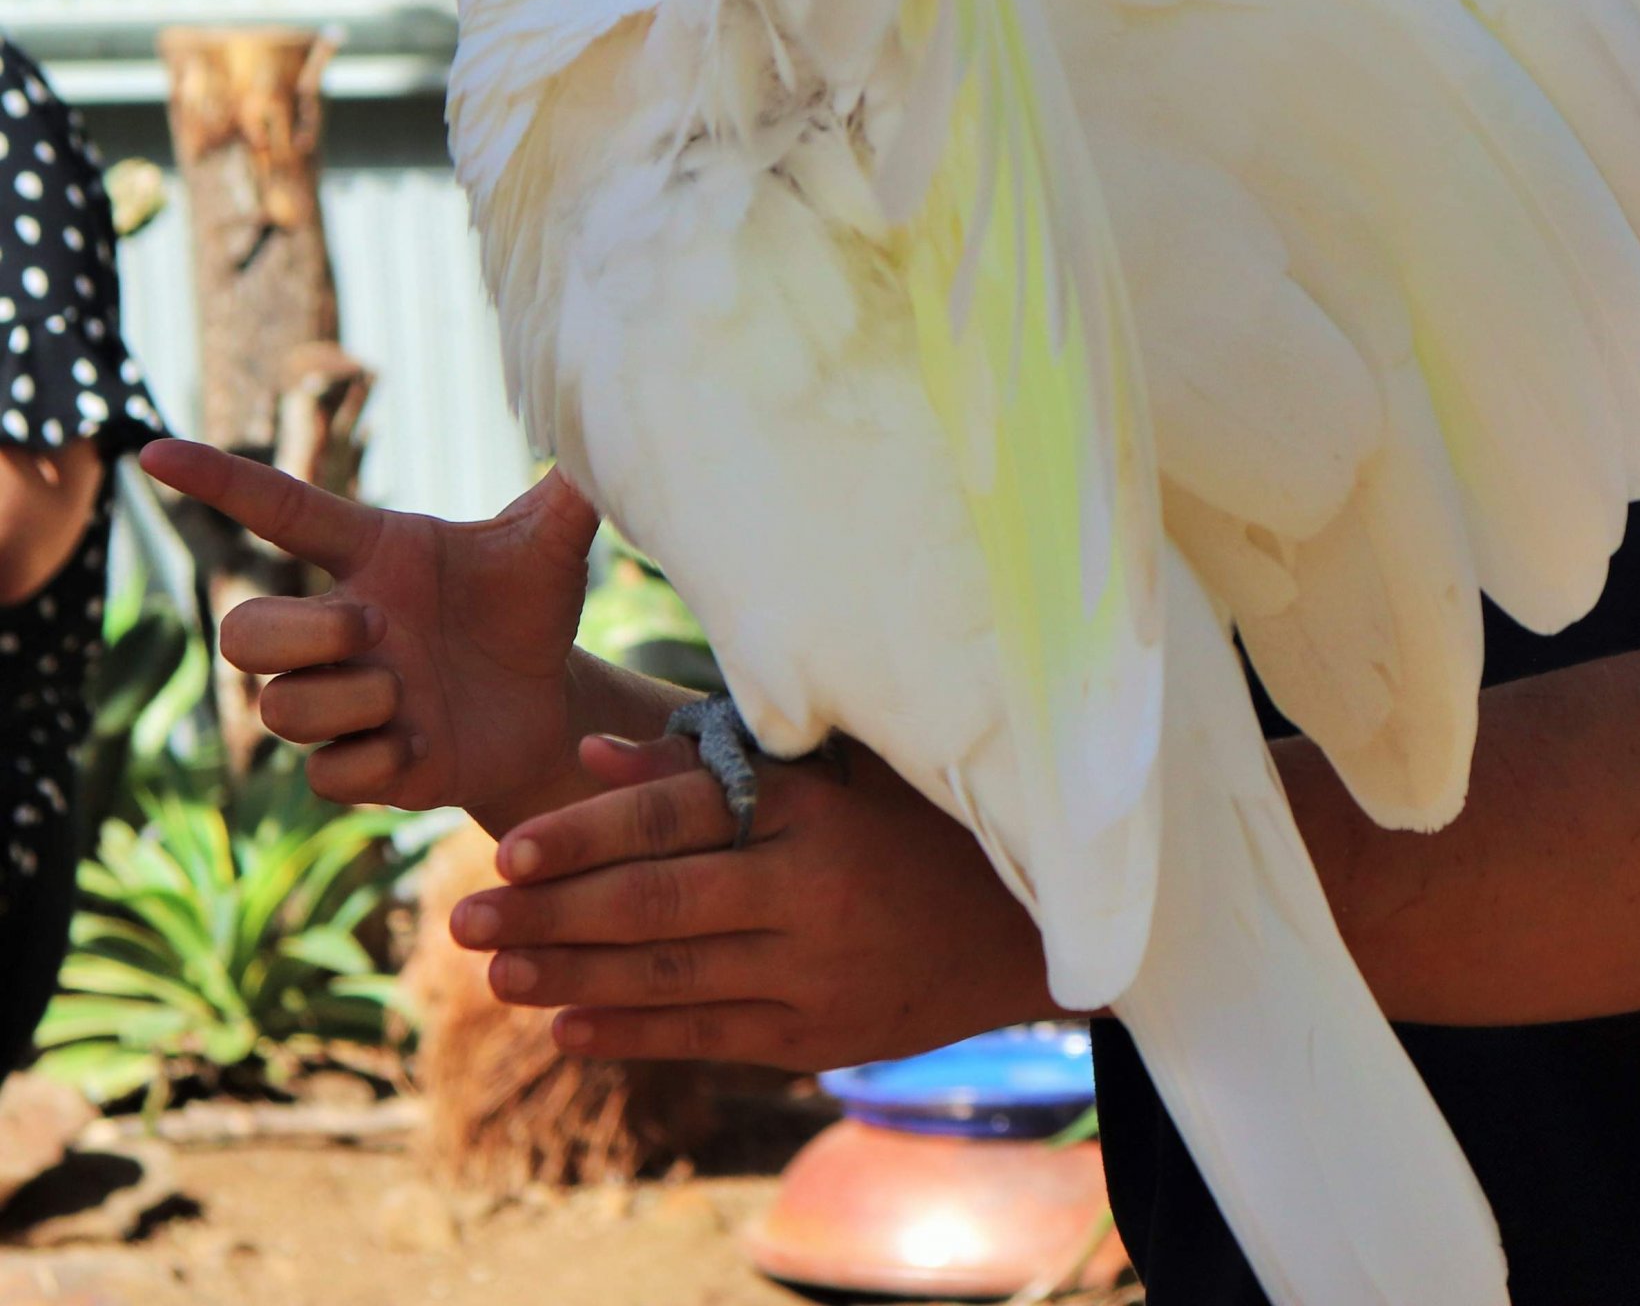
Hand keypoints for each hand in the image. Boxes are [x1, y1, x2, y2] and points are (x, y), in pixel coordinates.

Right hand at [140, 440, 606, 818]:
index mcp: (375, 559)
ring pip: (277, 706)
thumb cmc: (531, 612)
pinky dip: (373, 760)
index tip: (150, 450)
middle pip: (239, 632)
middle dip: (296, 634)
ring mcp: (345, 702)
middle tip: (373, 629)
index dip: (218, 481)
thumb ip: (567, 490)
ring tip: (414, 692)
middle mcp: (342, 628)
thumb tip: (603, 422)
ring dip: (348, 699)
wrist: (550, 702)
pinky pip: (325, 773)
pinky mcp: (364, 768)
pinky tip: (424, 743)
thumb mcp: (552, 546)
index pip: (280, 511)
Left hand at [453, 732, 1056, 1070]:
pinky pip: (706, 1036)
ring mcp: (818, 972)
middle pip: (660, 903)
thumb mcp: (837, 773)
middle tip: (463, 918)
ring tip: (497, 972)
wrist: (1025, 931)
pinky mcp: (821, 1035)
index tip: (511, 849)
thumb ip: (716, 763)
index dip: (591, 832)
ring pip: (672, 977)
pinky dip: (632, 1032)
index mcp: (817, 810)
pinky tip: (566, 1026)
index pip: (682, 816)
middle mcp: (815, 892)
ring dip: (573, 978)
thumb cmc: (916, 825)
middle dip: (553, 914)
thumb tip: (595, 754)